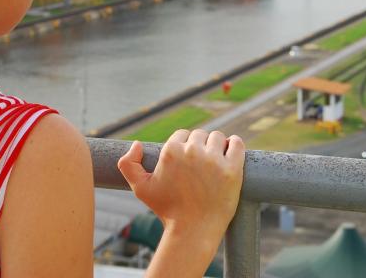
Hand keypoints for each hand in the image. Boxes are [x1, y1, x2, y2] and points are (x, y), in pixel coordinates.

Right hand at [118, 129, 244, 239]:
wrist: (193, 231)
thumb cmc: (168, 210)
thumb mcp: (140, 189)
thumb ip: (128, 164)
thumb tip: (136, 143)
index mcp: (171, 151)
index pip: (182, 135)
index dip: (185, 147)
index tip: (188, 162)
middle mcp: (192, 151)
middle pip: (200, 135)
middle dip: (200, 147)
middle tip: (201, 166)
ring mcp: (213, 159)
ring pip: (218, 137)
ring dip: (217, 146)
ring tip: (215, 163)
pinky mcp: (232, 168)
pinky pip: (237, 143)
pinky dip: (235, 144)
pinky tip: (231, 151)